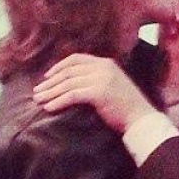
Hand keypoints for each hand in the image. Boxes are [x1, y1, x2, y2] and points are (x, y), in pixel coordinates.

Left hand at [33, 54, 155, 132]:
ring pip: (68, 83)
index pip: (77, 59)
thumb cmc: (127, 108)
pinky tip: (49, 108)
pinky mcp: (98, 92)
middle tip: (37, 91)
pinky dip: (58, 101)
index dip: (59, 67)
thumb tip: (75, 85)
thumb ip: (97, 80)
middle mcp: (103, 67)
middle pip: (69, 71)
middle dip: (50, 82)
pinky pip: (72, 95)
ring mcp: (101, 79)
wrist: (141, 119)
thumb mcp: (113, 86)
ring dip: (51, 92)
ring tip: (39, 100)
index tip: (47, 76)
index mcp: (106, 63)